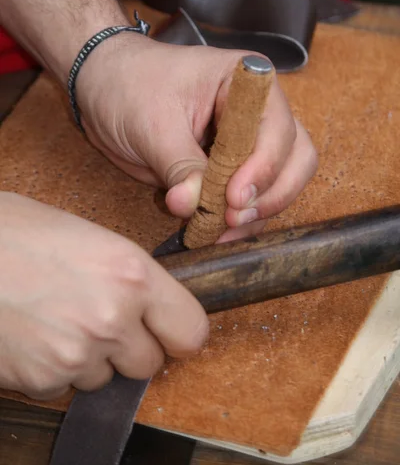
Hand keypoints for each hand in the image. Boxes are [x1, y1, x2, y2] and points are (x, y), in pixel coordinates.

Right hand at [0, 192, 207, 399]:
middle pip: (149, 363)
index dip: (178, 331)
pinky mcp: (40, 379)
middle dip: (130, 347)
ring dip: (90, 358)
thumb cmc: (13, 231)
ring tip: (57, 319)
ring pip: (105, 377)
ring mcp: (75, 353)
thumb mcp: (88, 236)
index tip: (167, 328)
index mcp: (130, 272)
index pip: (191, 330)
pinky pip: (64, 387)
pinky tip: (34, 335)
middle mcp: (111, 317)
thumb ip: (127, 275)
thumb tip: (149, 303)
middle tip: (102, 320)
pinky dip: (53, 369)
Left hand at [77, 37, 316, 241]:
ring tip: (223, 229)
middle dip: (270, 194)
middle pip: (295, 158)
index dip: (264, 167)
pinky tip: (217, 232)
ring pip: (282, 182)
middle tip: (233, 218)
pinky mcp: (231, 168)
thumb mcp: (153, 124)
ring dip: (259, 212)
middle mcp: (258, 111)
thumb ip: (179, 166)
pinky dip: (240, 219)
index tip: (234, 197)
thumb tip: (192, 206)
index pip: (278, 128)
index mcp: (247, 82)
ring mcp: (248, 141)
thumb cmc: (129, 85)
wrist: (103, 88)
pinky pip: (251, 198)